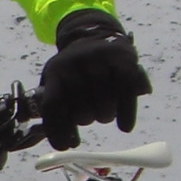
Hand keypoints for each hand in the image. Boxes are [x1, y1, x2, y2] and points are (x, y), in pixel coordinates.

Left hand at [35, 10, 150, 149]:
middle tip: (90, 116)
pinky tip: (125, 127)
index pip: (53, 106)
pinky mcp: (123, 59)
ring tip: (105, 111)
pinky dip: (127, 113)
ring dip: (105, 116)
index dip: (57, 130)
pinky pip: (126, 93)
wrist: (95, 33)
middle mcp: (75, 64)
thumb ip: (59, 107)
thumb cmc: (76, 68)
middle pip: (81, 111)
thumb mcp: (59, 80)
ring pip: (104, 106)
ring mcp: (99, 60)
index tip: (64, 147)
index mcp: (55, 71)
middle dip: (86, 120)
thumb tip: (66, 144)